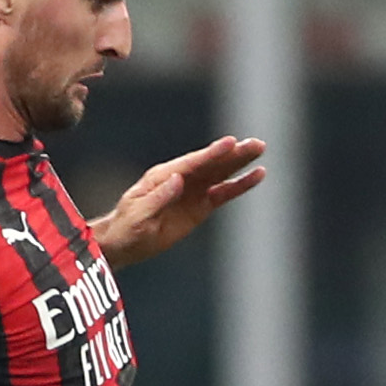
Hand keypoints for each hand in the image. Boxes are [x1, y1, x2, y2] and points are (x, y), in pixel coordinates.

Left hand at [92, 136, 267, 267]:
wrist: (125, 242)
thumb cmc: (127, 226)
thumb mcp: (139, 213)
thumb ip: (159, 197)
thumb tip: (178, 179)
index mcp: (164, 176)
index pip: (192, 162)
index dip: (212, 153)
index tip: (231, 143)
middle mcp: (181, 178)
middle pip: (212, 163)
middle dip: (234, 154)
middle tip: (256, 144)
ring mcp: (193, 191)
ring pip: (221, 174)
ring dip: (240, 163)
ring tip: (260, 151)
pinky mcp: (200, 207)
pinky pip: (223, 194)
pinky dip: (239, 185)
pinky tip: (255, 176)